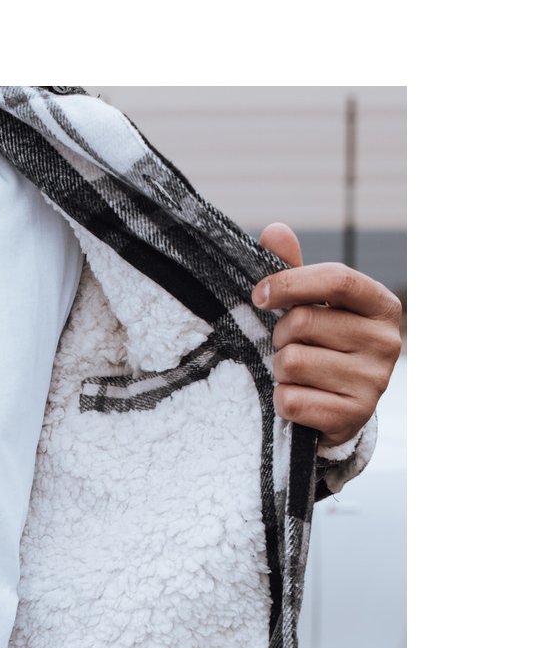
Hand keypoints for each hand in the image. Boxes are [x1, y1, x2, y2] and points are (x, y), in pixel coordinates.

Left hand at [252, 223, 402, 446]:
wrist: (341, 412)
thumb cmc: (325, 348)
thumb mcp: (317, 308)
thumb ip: (296, 272)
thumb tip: (275, 230)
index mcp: (382, 306)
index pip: (337, 279)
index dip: (290, 283)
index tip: (259, 295)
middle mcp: (387, 342)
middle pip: (302, 322)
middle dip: (280, 335)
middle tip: (289, 346)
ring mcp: (374, 383)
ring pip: (291, 362)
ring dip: (279, 370)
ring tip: (297, 374)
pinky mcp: (353, 417)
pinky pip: (291, 400)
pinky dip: (282, 401)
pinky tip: (300, 401)